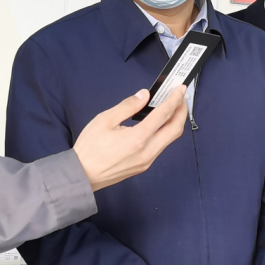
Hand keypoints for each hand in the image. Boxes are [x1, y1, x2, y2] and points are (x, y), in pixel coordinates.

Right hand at [73, 87, 187, 191]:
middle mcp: (147, 151)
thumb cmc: (89, 148)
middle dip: (182, 112)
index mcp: (138, 138)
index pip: (164, 115)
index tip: (180, 89)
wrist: (82, 175)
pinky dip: (164, 133)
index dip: (175, 99)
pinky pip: (160, 147)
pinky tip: (158, 125)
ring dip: (174, 123)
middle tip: (180, 98)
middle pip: (175, 130)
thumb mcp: (105, 120)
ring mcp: (147, 161)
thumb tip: (144, 95)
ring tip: (171, 109)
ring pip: (170, 140)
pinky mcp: (143, 166)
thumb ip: (127, 106)